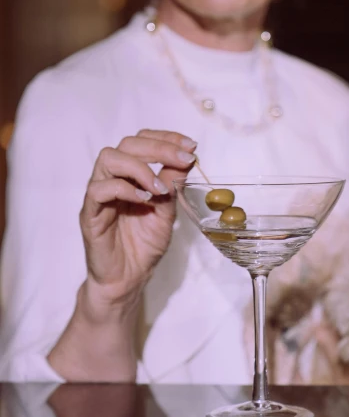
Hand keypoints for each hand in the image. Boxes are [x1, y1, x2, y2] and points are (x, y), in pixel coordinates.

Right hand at [80, 129, 196, 306]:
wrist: (128, 279)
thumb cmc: (144, 245)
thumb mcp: (168, 210)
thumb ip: (173, 184)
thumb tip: (188, 157)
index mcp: (130, 173)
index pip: (142, 140)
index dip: (166, 138)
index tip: (191, 146)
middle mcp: (112, 177)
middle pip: (127, 144)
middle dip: (159, 148)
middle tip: (183, 159)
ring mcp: (99, 194)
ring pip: (108, 158)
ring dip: (140, 167)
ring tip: (160, 187)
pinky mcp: (90, 213)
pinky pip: (99, 190)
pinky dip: (124, 189)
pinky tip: (144, 200)